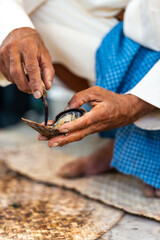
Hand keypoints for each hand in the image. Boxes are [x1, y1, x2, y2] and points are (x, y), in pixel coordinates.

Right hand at [0, 27, 54, 97]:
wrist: (20, 33)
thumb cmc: (34, 46)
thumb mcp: (45, 56)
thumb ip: (48, 71)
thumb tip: (47, 87)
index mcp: (28, 46)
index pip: (31, 68)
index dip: (35, 83)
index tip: (38, 94)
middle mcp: (14, 48)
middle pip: (18, 74)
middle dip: (26, 86)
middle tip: (34, 92)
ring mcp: (4, 53)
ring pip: (12, 76)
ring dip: (22, 83)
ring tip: (29, 81)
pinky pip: (7, 75)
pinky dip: (16, 80)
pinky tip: (21, 76)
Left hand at [38, 86, 155, 146]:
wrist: (126, 111)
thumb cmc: (111, 99)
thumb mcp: (96, 91)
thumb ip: (80, 97)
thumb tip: (66, 108)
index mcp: (100, 114)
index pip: (85, 121)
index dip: (72, 125)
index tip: (60, 129)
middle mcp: (96, 125)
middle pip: (78, 134)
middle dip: (62, 139)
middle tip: (48, 143)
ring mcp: (94, 130)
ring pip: (77, 136)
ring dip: (62, 140)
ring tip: (48, 142)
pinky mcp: (91, 131)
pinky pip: (79, 134)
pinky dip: (67, 136)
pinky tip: (57, 138)